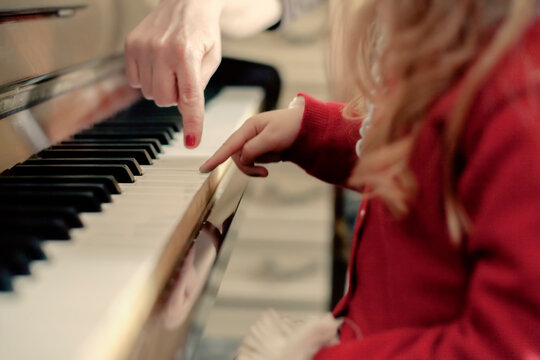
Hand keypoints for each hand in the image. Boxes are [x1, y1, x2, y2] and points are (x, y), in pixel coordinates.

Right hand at [125, 0, 224, 147]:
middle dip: (175, 97)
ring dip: (162, 87)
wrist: (186, 1)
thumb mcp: (211, 58)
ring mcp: (142, 47)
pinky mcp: (130, 45)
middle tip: (183, 79)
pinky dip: (148, 78)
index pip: (189, 98)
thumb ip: (198, 85)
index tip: (191, 141)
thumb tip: (184, 111)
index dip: (191, 122)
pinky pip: (136, 81)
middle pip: (165, 100)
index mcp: (186, 53)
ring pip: (150, 93)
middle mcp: (161, 50)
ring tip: (171, 67)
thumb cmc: (202, 30)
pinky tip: (157, 63)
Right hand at [199, 107, 303, 175]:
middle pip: (237, 156)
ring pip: (247, 160)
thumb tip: (242, 158)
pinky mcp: (262, 148)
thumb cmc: (292, 126)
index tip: (204, 169)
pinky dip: (265, 163)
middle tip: (264, 173)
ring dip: (258, 166)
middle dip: (249, 167)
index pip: (228, 145)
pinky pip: (256, 161)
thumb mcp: (272, 137)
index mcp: (249, 127)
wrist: (309, 127)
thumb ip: (254, 148)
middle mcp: (249, 134)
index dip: (216, 158)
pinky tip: (277, 156)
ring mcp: (256, 141)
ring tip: (272, 164)